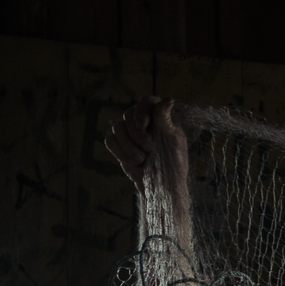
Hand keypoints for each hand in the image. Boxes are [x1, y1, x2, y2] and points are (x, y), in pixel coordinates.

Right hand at [105, 96, 189, 221]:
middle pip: (129, 113)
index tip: (144, 126)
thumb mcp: (174, 141)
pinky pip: (110, 140)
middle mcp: (144, 120)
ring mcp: (129, 132)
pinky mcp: (119, 144)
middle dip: (137, 133)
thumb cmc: (173, 163)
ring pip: (117, 127)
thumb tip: (169, 99)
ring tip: (142, 159)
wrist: (162, 186)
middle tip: (149, 148)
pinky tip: (134, 162)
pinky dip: (120, 152)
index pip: (147, 101)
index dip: (142, 111)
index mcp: (160, 116)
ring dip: (129, 146)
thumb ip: (166, 120)